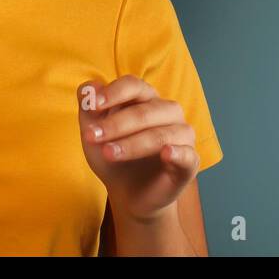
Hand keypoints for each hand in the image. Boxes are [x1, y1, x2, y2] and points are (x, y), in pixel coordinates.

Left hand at [76, 75, 199, 223]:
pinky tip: (166, 154)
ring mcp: (182, 136)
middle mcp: (168, 112)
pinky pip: (188, 154)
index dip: (114, 93)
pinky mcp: (190, 162)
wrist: (127, 192)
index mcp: (146, 98)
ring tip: (108, 153)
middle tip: (91, 136)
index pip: (134, 86)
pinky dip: (178, 152)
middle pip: (144, 111)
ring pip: (160, 134)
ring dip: (132, 144)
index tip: (93, 105)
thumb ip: (88, 107)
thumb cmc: (112, 153)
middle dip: (116, 124)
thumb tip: (88, 88)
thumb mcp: (93, 131)